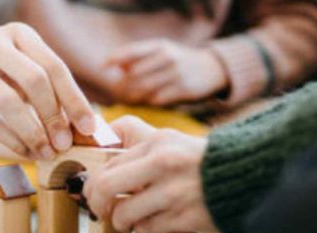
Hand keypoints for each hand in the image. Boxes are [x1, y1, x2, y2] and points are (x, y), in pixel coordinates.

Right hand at [0, 23, 96, 159]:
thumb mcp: (13, 65)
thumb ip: (42, 87)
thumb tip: (80, 123)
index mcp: (18, 34)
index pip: (55, 66)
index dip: (75, 100)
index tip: (89, 128)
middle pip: (35, 81)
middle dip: (55, 117)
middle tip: (65, 144)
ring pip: (9, 101)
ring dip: (32, 132)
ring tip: (46, 153)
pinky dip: (9, 139)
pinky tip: (24, 152)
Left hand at [83, 116, 216, 232]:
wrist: (250, 178)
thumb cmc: (203, 164)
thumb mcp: (172, 143)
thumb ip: (139, 152)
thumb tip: (100, 172)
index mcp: (158, 143)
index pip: (107, 165)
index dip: (94, 183)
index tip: (94, 193)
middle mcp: (163, 164)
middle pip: (104, 187)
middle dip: (95, 204)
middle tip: (99, 211)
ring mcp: (174, 191)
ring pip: (123, 214)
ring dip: (120, 222)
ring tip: (129, 220)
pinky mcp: (184, 216)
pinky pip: (146, 228)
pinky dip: (143, 229)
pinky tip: (153, 222)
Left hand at [105, 40, 228, 105]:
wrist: (211, 69)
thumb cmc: (177, 61)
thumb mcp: (161, 52)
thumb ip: (138, 57)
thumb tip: (115, 66)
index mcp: (159, 46)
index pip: (133, 50)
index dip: (116, 57)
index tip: (104, 65)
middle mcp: (167, 57)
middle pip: (134, 74)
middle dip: (123, 85)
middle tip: (118, 92)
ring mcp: (176, 73)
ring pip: (144, 89)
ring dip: (133, 96)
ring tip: (129, 98)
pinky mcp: (184, 89)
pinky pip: (157, 99)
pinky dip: (148, 101)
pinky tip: (147, 100)